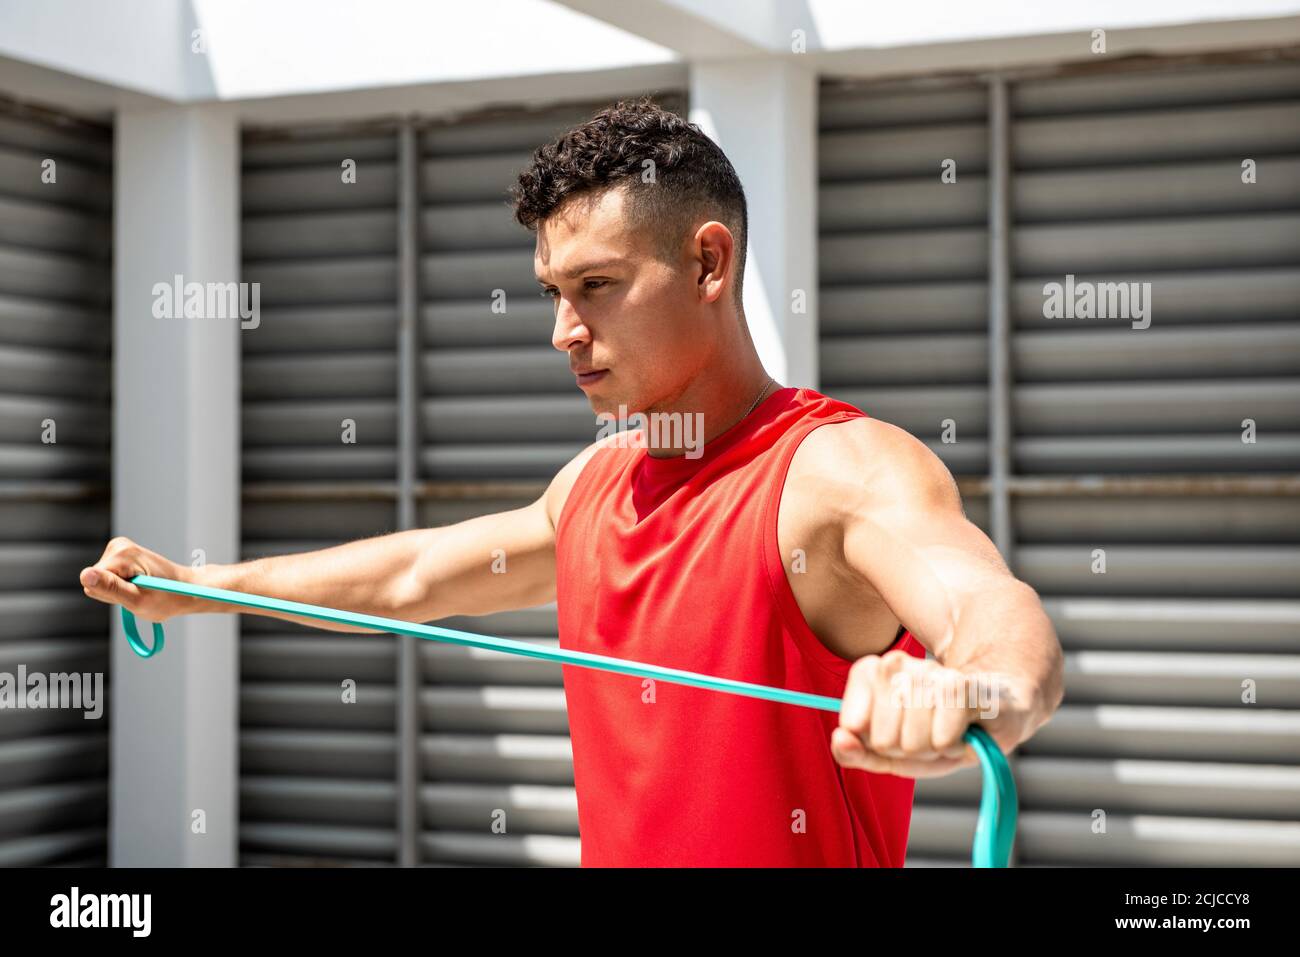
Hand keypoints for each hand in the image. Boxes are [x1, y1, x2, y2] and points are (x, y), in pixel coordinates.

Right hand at [79, 537, 201, 623]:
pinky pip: (107, 580)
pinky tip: (138, 584)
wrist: (186, 588)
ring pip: (100, 581)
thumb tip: (84, 575)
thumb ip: (110, 588)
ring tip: (141, 589)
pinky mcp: (119, 556)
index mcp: (121, 554)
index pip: (92, 584)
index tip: (134, 593)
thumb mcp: (138, 599)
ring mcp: (118, 550)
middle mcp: (118, 546)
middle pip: (95, 581)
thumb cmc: (167, 597)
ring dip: (119, 591)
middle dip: (115, 593)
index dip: (111, 596)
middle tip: (139, 593)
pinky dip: (122, 587)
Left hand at [831, 649, 1031, 778]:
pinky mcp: (963, 686)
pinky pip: (942, 734)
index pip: (852, 722)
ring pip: (913, 739)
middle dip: (906, 750)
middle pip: (883, 737)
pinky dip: (952, 745)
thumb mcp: (894, 750)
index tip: (893, 736)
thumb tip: (839, 739)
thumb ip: (857, 752)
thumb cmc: (941, 731)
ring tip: (947, 735)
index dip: (875, 742)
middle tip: (927, 737)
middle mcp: (898, 665)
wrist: (998, 712)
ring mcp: (929, 673)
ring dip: (933, 749)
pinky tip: (963, 733)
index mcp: (874, 672)